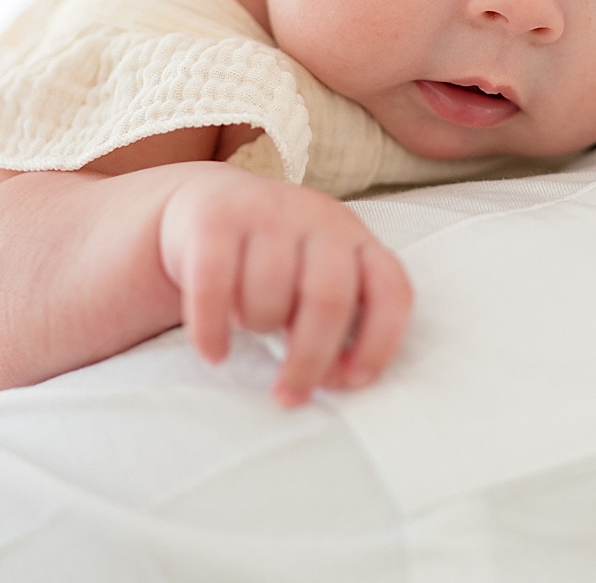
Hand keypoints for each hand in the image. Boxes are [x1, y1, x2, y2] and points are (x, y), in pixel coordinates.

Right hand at [157, 167, 412, 406]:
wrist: (205, 203)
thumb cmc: (269, 259)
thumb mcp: (312, 279)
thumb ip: (331, 323)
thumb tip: (332, 379)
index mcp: (354, 238)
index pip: (390, 288)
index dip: (380, 342)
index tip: (354, 381)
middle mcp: (318, 219)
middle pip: (329, 298)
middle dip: (311, 359)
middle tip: (290, 392)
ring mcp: (267, 212)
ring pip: (271, 293)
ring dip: (258, 328)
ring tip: (250, 328)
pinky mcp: (216, 219)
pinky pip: (215, 286)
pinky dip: (213, 331)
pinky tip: (214, 351)